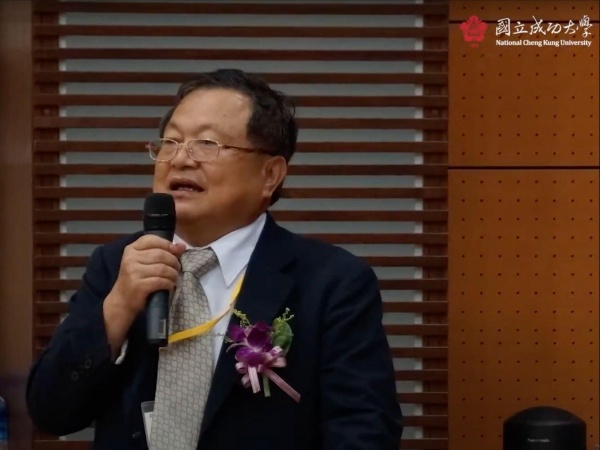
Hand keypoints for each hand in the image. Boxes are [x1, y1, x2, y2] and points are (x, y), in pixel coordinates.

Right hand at [103, 235, 185, 357]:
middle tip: (177, 268)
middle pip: (161, 254)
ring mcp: (133, 272)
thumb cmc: (135, 279)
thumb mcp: (144, 262)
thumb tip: (182, 246)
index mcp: (131, 249)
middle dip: (174, 261)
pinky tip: (170, 285)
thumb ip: (161, 252)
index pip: (151, 239)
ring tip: (174, 278)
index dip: (167, 244)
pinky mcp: (138, 285)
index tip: (176, 251)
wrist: (121, 301)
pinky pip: (161, 281)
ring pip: (163, 268)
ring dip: (173, 274)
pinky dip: (169, 283)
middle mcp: (130, 258)